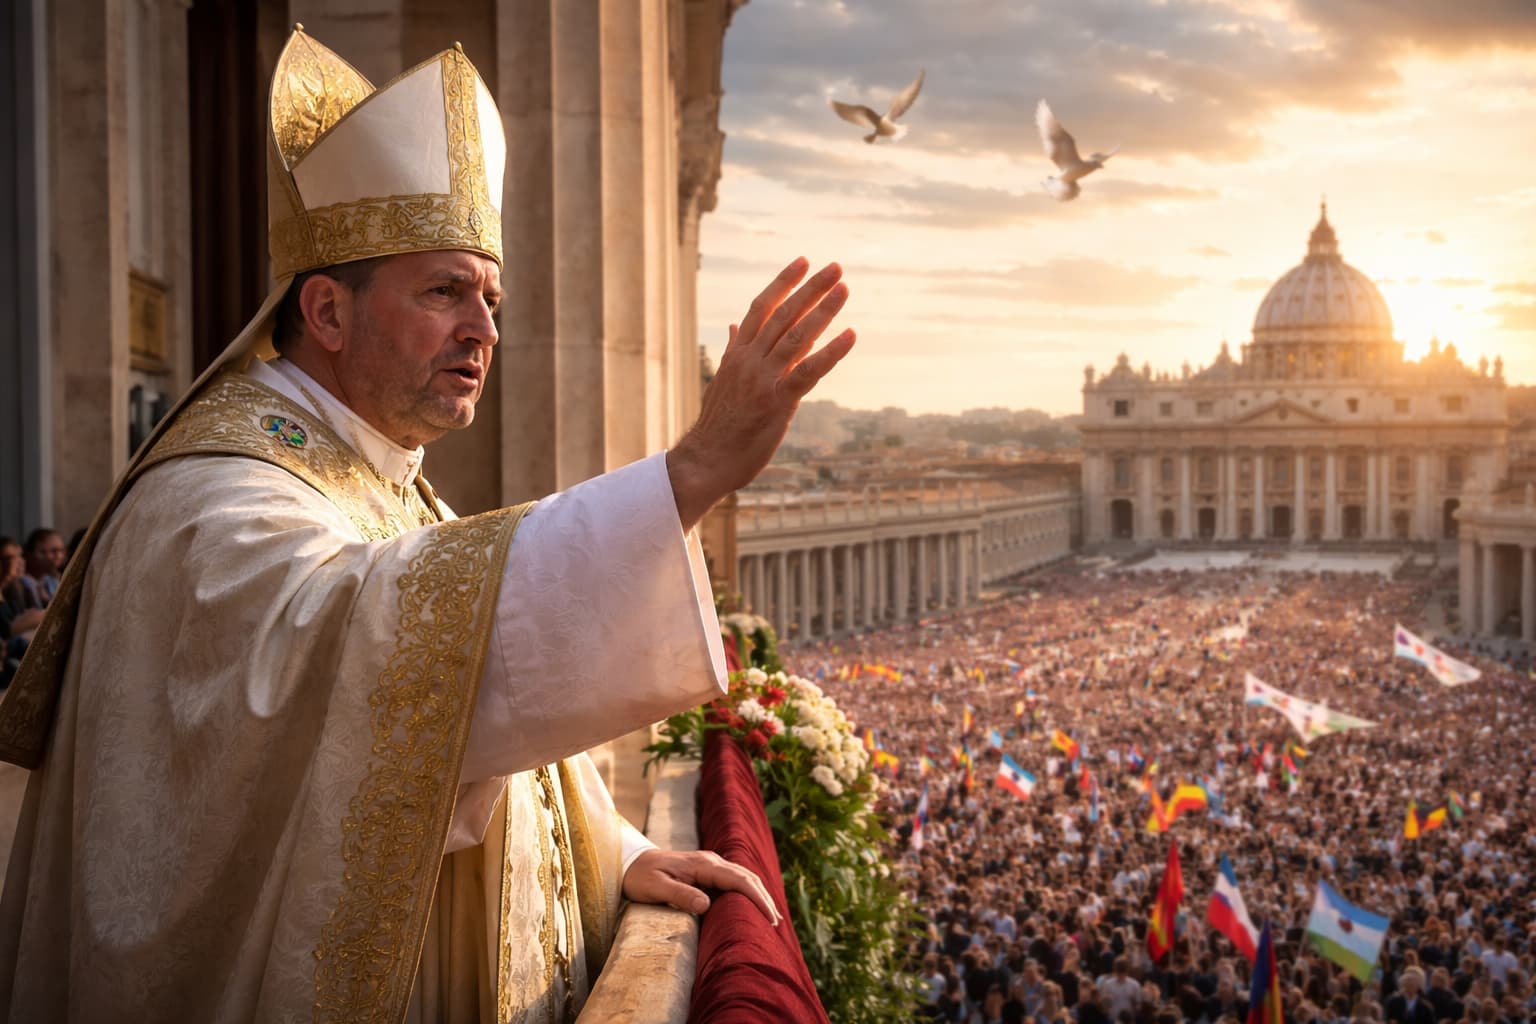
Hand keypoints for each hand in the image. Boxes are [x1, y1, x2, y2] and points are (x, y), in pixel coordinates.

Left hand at [621, 848, 781, 926]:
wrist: (630, 861)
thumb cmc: (640, 876)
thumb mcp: (656, 887)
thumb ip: (681, 894)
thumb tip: (706, 905)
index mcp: (703, 864)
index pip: (738, 880)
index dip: (756, 898)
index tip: (769, 917)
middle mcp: (711, 861)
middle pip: (747, 877)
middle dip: (764, 898)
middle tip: (776, 923)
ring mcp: (710, 864)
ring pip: (743, 876)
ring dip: (759, 894)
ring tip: (772, 916)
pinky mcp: (706, 871)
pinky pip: (734, 879)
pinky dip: (748, 891)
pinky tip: (752, 904)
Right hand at [667, 258, 854, 529]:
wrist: (705, 460)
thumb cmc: (717, 425)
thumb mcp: (722, 381)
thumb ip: (733, 351)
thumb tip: (734, 326)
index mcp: (738, 354)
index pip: (761, 308)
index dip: (783, 283)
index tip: (802, 262)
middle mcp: (750, 360)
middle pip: (783, 314)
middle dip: (811, 289)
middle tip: (835, 267)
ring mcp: (763, 379)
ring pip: (797, 336)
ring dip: (823, 311)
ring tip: (844, 289)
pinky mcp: (777, 401)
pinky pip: (808, 371)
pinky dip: (831, 352)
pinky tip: (850, 335)